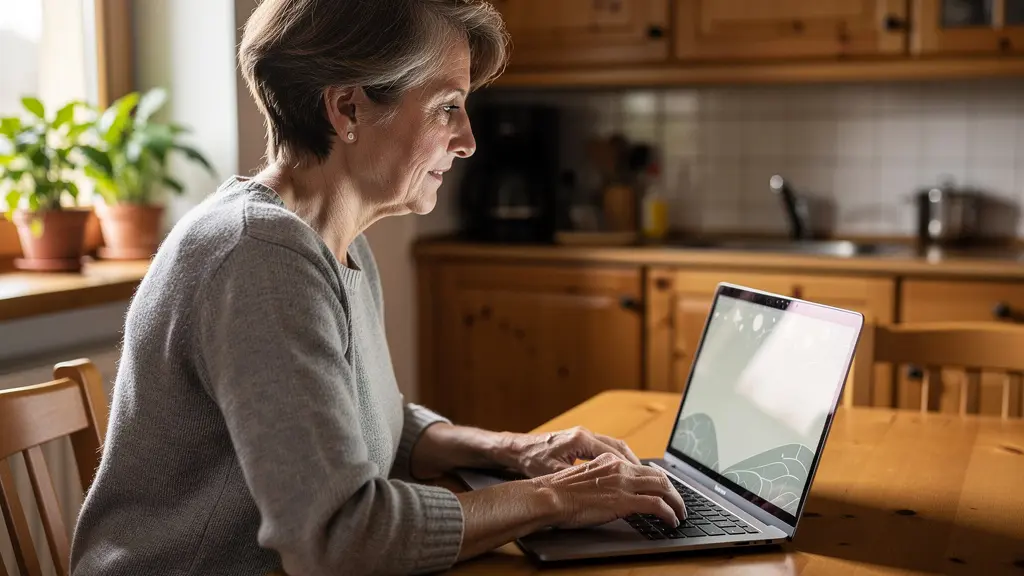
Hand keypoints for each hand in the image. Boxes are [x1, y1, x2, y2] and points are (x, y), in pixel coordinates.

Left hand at [498, 426, 640, 477]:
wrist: (516, 449)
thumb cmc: (531, 460)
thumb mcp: (554, 473)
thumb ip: (577, 480)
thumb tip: (598, 492)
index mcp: (580, 440)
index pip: (614, 453)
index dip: (630, 468)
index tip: (643, 481)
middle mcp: (585, 434)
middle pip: (619, 447)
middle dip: (635, 464)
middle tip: (649, 480)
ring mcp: (583, 435)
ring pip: (614, 446)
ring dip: (628, 461)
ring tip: (640, 477)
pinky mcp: (580, 440)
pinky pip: (606, 448)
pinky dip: (617, 458)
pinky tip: (621, 471)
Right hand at [531, 453, 686, 528]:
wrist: (549, 496)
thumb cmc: (557, 492)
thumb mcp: (582, 478)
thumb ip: (599, 479)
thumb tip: (607, 491)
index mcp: (608, 461)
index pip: (642, 467)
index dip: (657, 479)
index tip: (663, 490)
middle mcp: (619, 468)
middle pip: (658, 475)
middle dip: (672, 490)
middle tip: (677, 503)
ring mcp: (623, 483)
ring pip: (663, 487)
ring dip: (676, 502)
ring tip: (680, 514)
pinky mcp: (624, 500)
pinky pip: (657, 505)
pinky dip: (669, 513)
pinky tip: (671, 521)